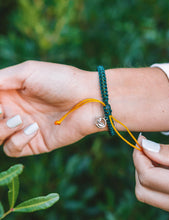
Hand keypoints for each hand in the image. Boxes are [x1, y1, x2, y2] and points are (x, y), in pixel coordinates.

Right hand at [0, 61, 168, 156]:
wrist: (88, 99)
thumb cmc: (61, 81)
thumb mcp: (29, 72)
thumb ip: (1, 79)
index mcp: (12, 94)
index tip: (0, 105)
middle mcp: (16, 111)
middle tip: (4, 111)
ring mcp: (24, 129)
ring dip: (1, 129)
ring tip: (19, 119)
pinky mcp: (36, 143)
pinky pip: (13, 149)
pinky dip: (17, 140)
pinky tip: (33, 128)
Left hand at [133, 135, 168, 219]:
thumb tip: (146, 147)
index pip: (148, 177)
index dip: (138, 157)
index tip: (141, 141)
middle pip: (144, 192)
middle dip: (140, 167)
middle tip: (148, 147)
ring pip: (152, 196)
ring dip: (149, 173)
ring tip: (159, 153)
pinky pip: (166, 197)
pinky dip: (160, 180)